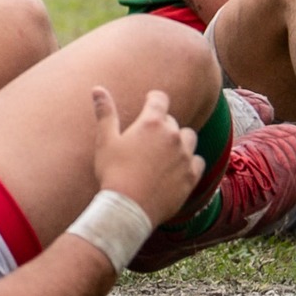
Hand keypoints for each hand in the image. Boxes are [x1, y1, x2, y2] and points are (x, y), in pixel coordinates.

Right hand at [91, 86, 199, 224]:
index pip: (160, 99)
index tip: (149, 101)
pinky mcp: (191, 177)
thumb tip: (97, 88)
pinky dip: (190, 161)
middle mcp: (173, 136)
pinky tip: (177, 167)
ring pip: (189, 138)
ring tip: (165, 150)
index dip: (153, 98)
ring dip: (179, 140)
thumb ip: (105, 112)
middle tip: (147, 136)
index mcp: (151, 123)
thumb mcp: (105, 140)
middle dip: (161, 124)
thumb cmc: (113, 171)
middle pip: (172, 121)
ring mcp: (185, 157)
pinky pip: (198, 161)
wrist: (129, 207)